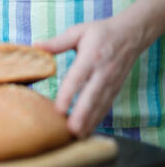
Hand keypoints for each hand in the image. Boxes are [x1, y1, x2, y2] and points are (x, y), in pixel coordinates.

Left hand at [35, 17, 144, 137]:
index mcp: (91, 57)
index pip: (78, 78)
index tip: (59, 109)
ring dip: (89, 121)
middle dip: (81, 114)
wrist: (132, 33)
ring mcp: (111, 82)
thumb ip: (57, 42)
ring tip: (77, 135)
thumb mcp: (78, 32)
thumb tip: (35, 46)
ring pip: (100, 105)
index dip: (68, 94)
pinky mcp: (115, 88)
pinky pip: (105, 106)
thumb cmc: (101, 32)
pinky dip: (97, 119)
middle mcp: (102, 72)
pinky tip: (87, 130)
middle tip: (71, 130)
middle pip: (91, 96)